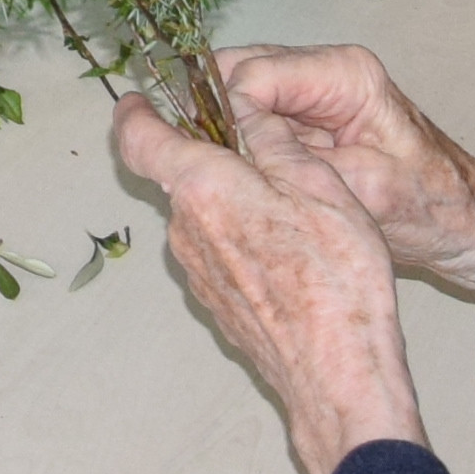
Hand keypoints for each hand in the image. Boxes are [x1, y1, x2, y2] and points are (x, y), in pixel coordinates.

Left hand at [113, 88, 428, 473]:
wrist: (337, 374)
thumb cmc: (335, 277)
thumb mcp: (318, 183)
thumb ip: (271, 139)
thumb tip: (243, 109)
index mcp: (203, 188)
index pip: (139, 138)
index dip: (136, 112)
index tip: (141, 99)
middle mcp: (185, 229)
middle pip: (180, 176)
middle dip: (213, 158)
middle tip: (264, 151)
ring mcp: (198, 272)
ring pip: (203, 216)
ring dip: (233, 202)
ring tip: (294, 210)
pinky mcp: (216, 302)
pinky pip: (218, 253)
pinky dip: (242, 239)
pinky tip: (291, 254)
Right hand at [216, 43, 474, 311]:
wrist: (469, 225)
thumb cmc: (434, 209)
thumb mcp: (367, 190)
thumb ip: (300, 162)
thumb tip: (231, 145)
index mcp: (345, 74)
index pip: (254, 74)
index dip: (227, 118)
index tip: (220, 167)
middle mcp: (325, 69)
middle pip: (238, 73)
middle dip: (214, 119)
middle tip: (202, 172)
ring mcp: (314, 90)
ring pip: (238, 94)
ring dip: (223, 133)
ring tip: (216, 180)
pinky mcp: (306, 115)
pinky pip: (253, 118)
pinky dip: (237, 144)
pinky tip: (235, 180)